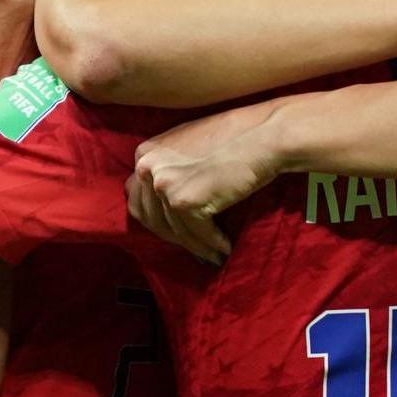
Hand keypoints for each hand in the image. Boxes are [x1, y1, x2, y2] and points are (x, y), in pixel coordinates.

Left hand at [127, 101, 282, 265]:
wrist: (259, 142)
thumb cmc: (230, 145)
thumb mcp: (185, 152)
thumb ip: (167, 171)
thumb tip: (160, 208)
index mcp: (144, 155)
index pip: (138, 200)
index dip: (158, 222)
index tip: (176, 234)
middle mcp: (147, 168)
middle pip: (152, 219)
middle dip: (175, 238)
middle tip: (196, 250)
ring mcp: (164, 185)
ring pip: (177, 231)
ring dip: (197, 246)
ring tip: (213, 254)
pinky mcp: (185, 201)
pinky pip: (198, 233)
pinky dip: (212, 244)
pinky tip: (225, 248)